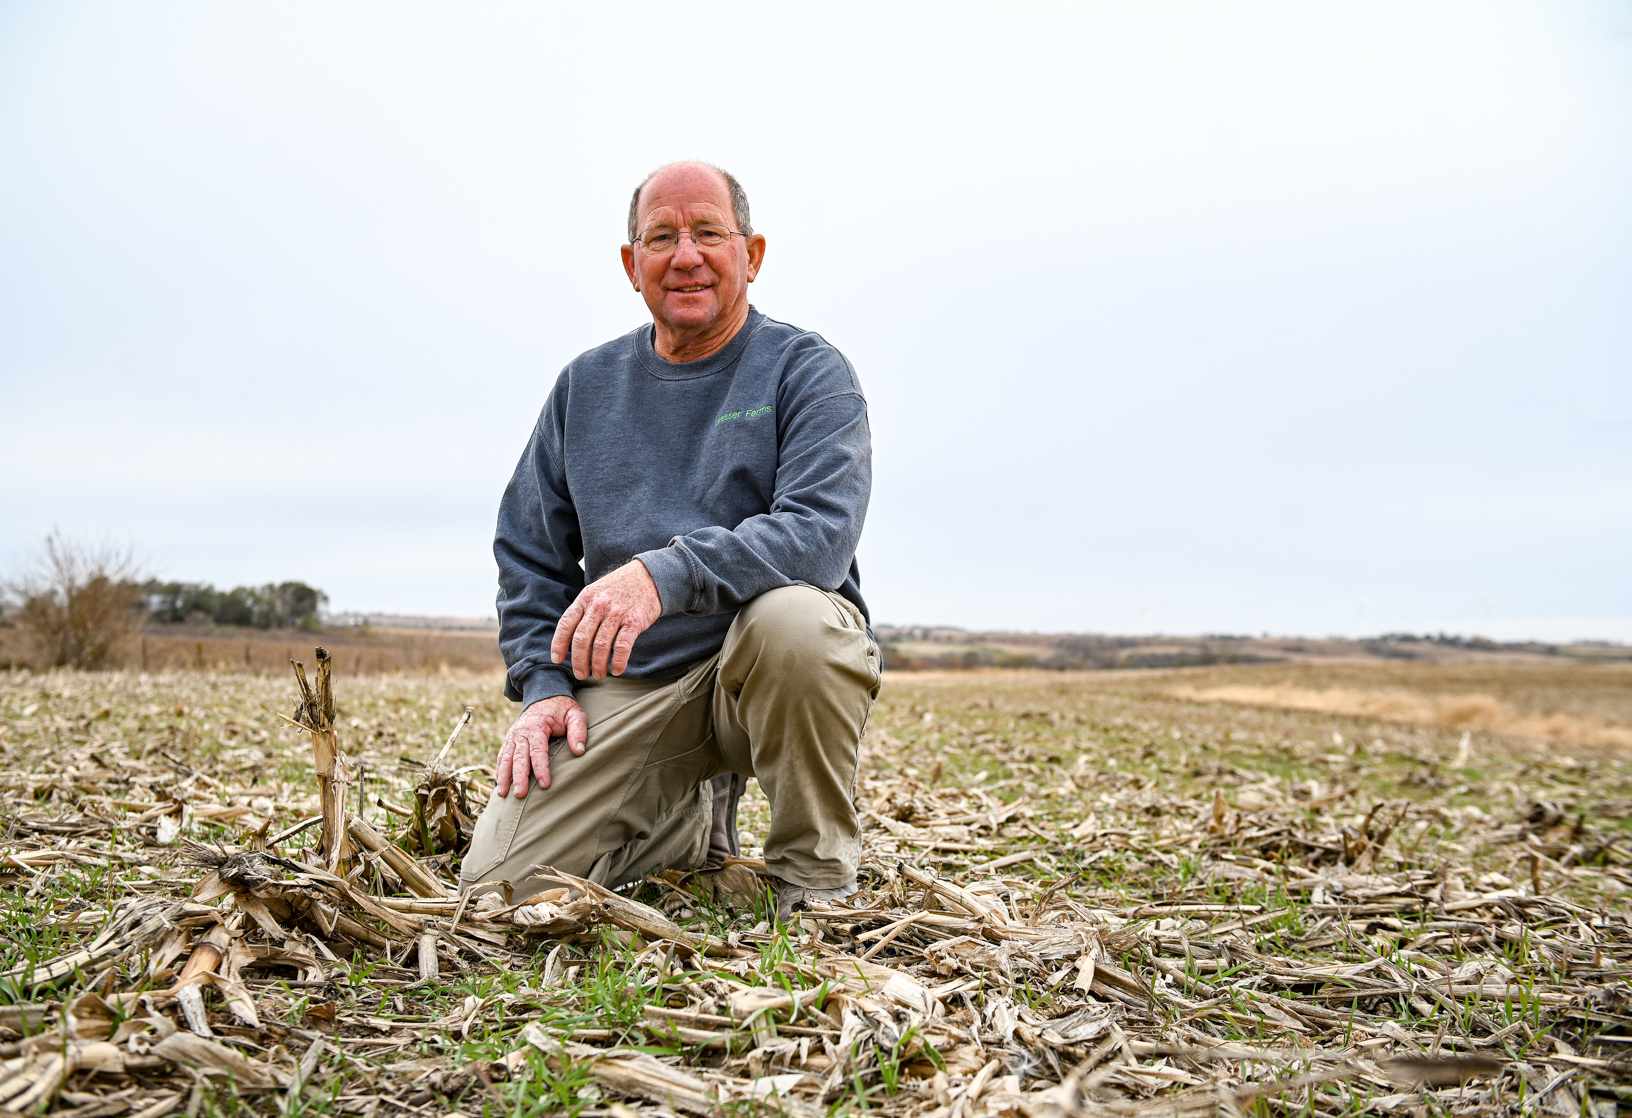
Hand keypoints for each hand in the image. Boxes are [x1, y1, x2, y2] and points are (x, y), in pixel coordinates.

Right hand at [493, 695, 587, 796]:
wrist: (544, 696)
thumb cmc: (562, 709)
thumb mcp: (575, 714)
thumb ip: (578, 730)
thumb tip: (579, 751)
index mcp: (537, 725)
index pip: (538, 750)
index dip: (541, 768)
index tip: (545, 784)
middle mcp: (521, 731)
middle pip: (518, 757)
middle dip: (519, 777)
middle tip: (520, 794)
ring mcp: (513, 735)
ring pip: (506, 758)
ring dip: (504, 776)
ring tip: (503, 794)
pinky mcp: (510, 740)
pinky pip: (503, 756)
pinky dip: (500, 769)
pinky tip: (501, 784)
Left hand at [551, 559, 662, 680]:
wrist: (650, 576)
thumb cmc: (621, 587)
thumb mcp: (596, 590)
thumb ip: (584, 610)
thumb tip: (570, 636)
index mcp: (586, 598)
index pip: (566, 624)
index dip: (559, 644)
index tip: (557, 659)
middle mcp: (599, 605)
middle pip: (582, 639)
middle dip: (579, 661)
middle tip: (581, 674)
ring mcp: (617, 613)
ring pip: (601, 646)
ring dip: (598, 665)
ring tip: (599, 674)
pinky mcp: (634, 621)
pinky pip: (622, 647)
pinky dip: (618, 662)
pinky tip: (616, 670)